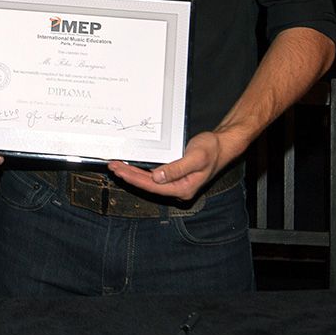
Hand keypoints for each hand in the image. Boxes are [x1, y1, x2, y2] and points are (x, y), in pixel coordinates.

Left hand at [106, 130, 224, 199]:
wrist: (223, 145)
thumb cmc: (212, 150)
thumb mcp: (195, 157)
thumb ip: (177, 168)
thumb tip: (157, 178)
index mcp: (184, 188)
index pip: (153, 186)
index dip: (134, 179)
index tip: (120, 171)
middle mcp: (178, 189)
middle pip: (148, 185)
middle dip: (129, 176)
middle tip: (112, 166)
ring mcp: (176, 184)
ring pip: (149, 181)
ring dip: (133, 174)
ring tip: (117, 167)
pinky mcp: (174, 176)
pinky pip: (154, 176)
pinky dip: (142, 171)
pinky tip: (132, 167)